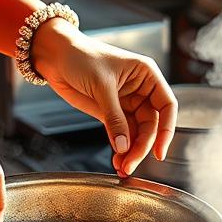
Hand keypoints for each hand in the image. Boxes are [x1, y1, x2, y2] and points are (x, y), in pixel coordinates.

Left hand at [33, 20, 177, 176]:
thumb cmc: (80, 55)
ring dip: (131, 151)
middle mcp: (139, 89)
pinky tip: (117, 159)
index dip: (167, 130)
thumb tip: (124, 146)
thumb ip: (114, 117)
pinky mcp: (110, 112)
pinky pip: (121, 134)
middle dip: (142, 146)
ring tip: (122, 167)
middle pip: (152, 125)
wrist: (54, 54)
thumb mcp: (101, 85)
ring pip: (137, 133)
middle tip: (130, 163)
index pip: (167, 106)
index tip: (158, 152)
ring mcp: (125, 102)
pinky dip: (120, 148)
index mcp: (145, 74)